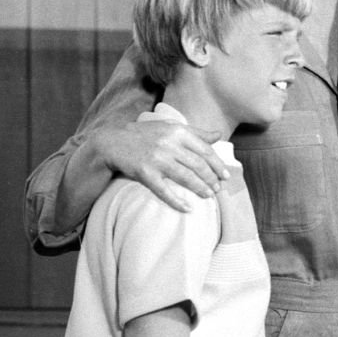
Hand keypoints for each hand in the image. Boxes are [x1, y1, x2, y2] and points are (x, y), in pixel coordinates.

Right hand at [95, 120, 226, 211]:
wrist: (112, 142)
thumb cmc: (145, 134)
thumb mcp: (171, 127)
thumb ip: (196, 132)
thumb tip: (219, 135)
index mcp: (178, 132)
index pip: (205, 150)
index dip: (217, 164)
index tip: (225, 175)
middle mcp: (169, 144)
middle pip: (198, 165)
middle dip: (211, 178)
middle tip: (218, 189)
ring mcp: (157, 159)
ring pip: (185, 177)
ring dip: (200, 188)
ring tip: (209, 196)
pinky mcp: (145, 173)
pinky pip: (164, 190)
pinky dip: (177, 201)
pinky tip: (187, 209)